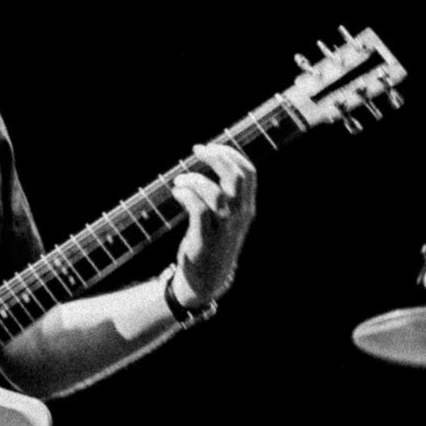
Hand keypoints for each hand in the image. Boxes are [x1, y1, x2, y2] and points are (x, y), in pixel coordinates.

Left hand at [172, 143, 256, 303]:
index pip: (249, 173)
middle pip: (236, 178)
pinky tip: (177, 193)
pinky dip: (186, 195)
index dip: (230, 154)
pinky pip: (198, 210)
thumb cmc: (213, 240)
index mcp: (246, 207)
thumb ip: (224, 193)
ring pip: (216, 193)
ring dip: (194, 180)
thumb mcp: (226, 216)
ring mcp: (223, 228)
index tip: (211, 147)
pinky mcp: (205, 238)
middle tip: (196, 150)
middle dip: (216, 158)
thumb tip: (213, 160)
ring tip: (179, 181)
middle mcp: (239, 216)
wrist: (206, 278)